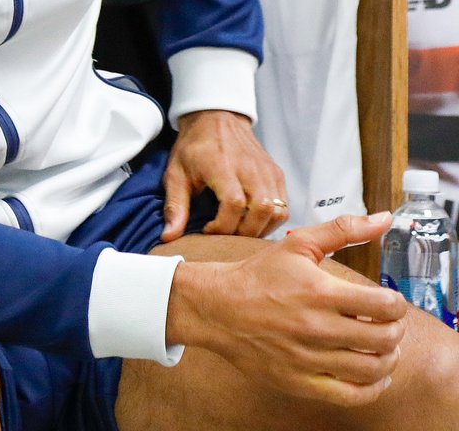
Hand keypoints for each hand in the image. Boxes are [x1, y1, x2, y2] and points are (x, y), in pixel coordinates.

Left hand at [161, 109, 287, 239]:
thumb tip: (169, 236)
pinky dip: (272, 219)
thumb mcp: (176, 173)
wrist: (215, 117)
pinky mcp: (276, 173)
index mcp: (221, 164)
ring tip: (240, 230)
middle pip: (261, 209)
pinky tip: (253, 221)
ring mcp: (265, 170)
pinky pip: (283, 205)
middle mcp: (248, 167)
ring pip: (277, 210)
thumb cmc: (195, 146)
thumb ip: (175, 205)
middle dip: (244, 232)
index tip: (209, 229)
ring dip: (261, 229)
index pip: (233, 203)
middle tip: (226, 235)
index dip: (223, 225)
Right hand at [167, 213, 408, 406]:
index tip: (390, 301)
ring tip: (383, 347)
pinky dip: (372, 388)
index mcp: (319, 291)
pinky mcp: (300, 382)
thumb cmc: (258, 276)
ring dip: (388, 358)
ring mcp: (308, 359)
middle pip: (383, 339)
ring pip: (372, 370)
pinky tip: (373, 375)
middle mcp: (316, 327)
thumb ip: (343, 230)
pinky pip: (350, 395)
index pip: (384, 306)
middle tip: (390, 323)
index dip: (397, 303)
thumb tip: (383, 219)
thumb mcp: (299, 245)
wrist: (218, 307)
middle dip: (396, 330)